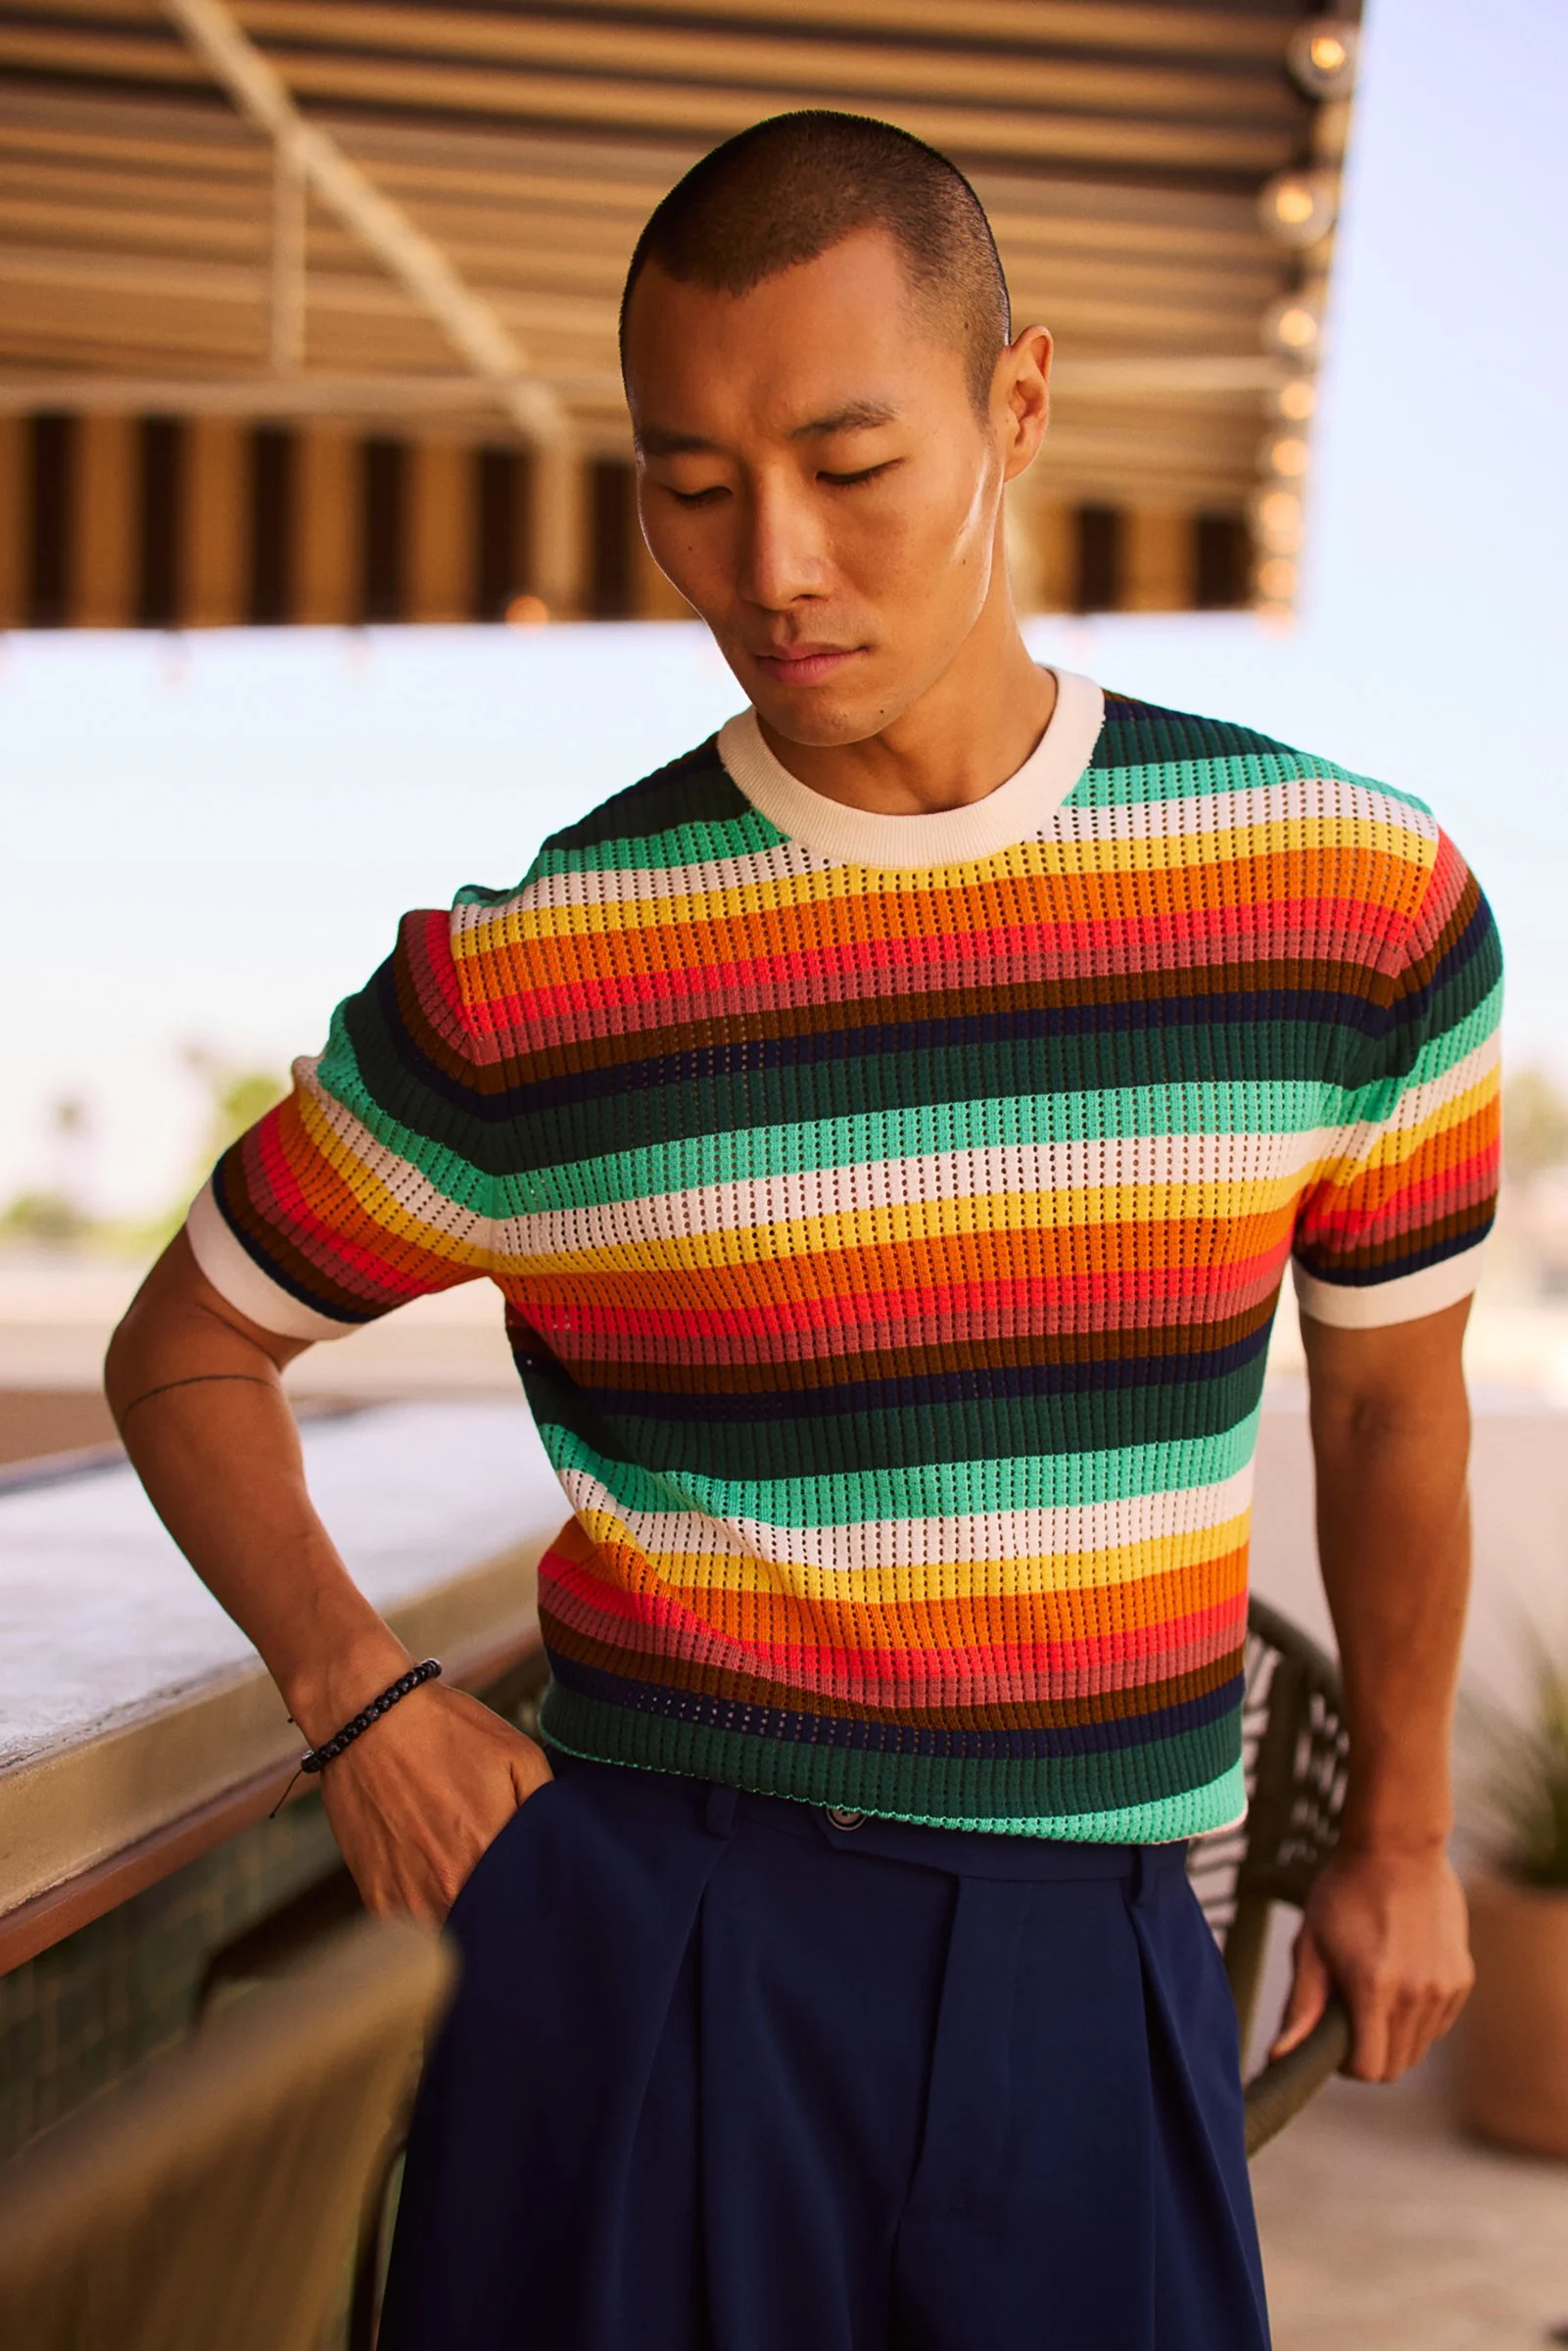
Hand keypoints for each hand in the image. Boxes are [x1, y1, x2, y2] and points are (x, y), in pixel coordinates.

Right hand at [315, 1679, 552, 1925]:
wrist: (368, 1720)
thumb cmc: (446, 1732)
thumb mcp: (517, 1753)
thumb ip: (547, 1805)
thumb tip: (566, 1849)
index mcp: (490, 1853)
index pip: (526, 1910)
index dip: (533, 1906)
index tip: (536, 1895)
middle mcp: (448, 1886)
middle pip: (488, 1929)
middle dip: (502, 1919)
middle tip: (507, 1895)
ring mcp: (408, 1897)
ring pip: (449, 1936)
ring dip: (463, 1923)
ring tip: (468, 1888)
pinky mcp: (376, 1896)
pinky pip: (410, 1930)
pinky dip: (425, 1915)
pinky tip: (432, 1881)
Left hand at [1271, 1845, 1473, 2082]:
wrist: (1398, 1847)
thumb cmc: (1343, 1892)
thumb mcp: (1311, 1944)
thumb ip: (1301, 2005)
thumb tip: (1279, 2056)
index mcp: (1374, 1988)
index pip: (1369, 2069)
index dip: (1347, 2065)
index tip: (1336, 2040)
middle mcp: (1416, 1995)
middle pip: (1396, 2067)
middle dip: (1370, 2054)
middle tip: (1351, 2017)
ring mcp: (1444, 1988)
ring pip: (1419, 2048)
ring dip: (1395, 2037)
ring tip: (1375, 1992)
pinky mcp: (1462, 1978)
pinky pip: (1438, 2024)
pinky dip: (1418, 2018)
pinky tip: (1400, 1979)